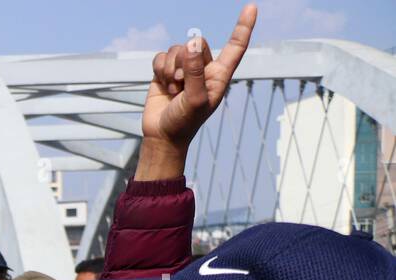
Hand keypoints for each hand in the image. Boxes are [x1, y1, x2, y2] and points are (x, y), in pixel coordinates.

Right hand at [136, 4, 256, 179]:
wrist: (162, 136)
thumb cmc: (184, 122)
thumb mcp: (195, 99)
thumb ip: (195, 71)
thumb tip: (193, 44)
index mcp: (219, 75)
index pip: (235, 46)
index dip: (243, 27)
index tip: (251, 8)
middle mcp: (203, 68)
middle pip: (198, 43)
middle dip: (186, 61)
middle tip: (181, 82)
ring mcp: (183, 69)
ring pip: (177, 49)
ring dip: (171, 68)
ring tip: (173, 88)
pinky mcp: (164, 72)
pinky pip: (161, 56)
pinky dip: (159, 68)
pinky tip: (162, 84)